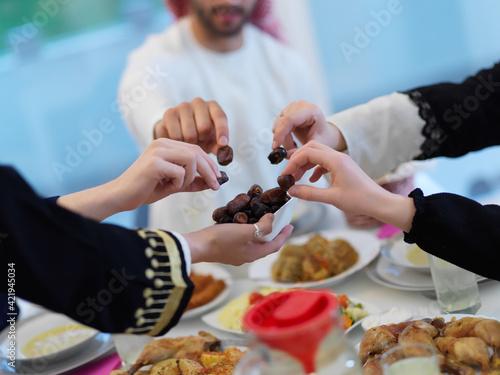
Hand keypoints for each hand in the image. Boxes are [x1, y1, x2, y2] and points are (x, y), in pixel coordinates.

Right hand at [111, 138, 220, 210]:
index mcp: (166, 144)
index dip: (210, 163)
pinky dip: (179, 183)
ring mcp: (157, 151)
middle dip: (209, 171)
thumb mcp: (174, 184)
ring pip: (191, 160)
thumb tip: (213, 182)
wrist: (121, 196)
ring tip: (180, 186)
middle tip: (215, 186)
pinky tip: (167, 186)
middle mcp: (162, 143)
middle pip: (196, 152)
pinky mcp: (154, 163)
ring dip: (192, 177)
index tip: (217, 178)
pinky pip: (180, 172)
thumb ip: (193, 182)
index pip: (195, 149)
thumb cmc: (146, 189)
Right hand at [154, 98, 229, 153]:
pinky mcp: (169, 113)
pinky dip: (179, 143)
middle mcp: (199, 102)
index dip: (222, 130)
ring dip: (190, 143)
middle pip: (204, 127)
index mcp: (213, 106)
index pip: (220, 116)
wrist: (178, 133)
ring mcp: (183, 106)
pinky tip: (179, 140)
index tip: (222, 143)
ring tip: (189, 140)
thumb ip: (219, 147)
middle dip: (202, 139)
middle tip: (199, 139)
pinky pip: (177, 136)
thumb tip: (224, 153)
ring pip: (190, 133)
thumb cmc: (199, 136)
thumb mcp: (212, 142)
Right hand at [184, 214, 292, 265]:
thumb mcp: (244, 231)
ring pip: (254, 243)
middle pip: (265, 245)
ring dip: (261, 232)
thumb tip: (272, 219)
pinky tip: (245, 223)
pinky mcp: (227, 249)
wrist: (197, 246)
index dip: (284, 235)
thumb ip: (261, 227)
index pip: (274, 246)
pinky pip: (244, 240)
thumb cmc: (220, 240)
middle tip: (279, 222)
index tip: (290, 225)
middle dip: (274, 233)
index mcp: (253, 254)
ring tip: (264, 220)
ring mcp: (236, 254)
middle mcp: (246, 256)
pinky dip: (249, 231)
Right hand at [272, 100, 345, 153]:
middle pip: (282, 123)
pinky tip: (291, 140)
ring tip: (294, 146)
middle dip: (283, 140)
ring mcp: (292, 107)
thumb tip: (287, 155)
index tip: (275, 147)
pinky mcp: (286, 111)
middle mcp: (300, 105)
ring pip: (278, 125)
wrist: (324, 132)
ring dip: (283, 139)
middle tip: (290, 152)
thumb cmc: (323, 137)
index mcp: (310, 110)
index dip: (280, 133)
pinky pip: (278, 126)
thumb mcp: (317, 144)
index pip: (289, 120)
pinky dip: (282, 136)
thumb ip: (303, 150)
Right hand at [282, 141, 414, 230]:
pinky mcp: (343, 167)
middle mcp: (338, 157)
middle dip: (298, 159)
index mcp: (335, 160)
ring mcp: (341, 161)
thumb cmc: (360, 200)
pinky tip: (312, 180)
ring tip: (297, 177)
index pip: (307, 153)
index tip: (286, 174)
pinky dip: (315, 168)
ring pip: (318, 154)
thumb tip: (292, 190)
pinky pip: (324, 162)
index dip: (293, 163)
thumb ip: (309, 194)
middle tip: (289, 173)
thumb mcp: (332, 198)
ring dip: (306, 163)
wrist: (379, 202)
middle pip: (311, 148)